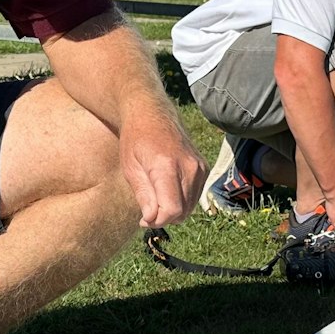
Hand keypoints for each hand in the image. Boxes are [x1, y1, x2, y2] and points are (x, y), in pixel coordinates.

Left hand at [118, 108, 206, 227]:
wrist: (152, 113)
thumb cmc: (136, 139)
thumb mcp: (130, 168)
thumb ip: (144, 196)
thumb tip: (152, 219)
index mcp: (167, 166)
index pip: (172, 209)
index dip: (157, 220)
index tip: (144, 218)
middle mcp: (189, 167)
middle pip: (182, 212)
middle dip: (163, 218)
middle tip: (146, 210)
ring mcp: (200, 168)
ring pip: (189, 208)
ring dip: (172, 211)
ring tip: (155, 198)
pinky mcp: (204, 169)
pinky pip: (194, 197)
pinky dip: (181, 201)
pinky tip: (167, 190)